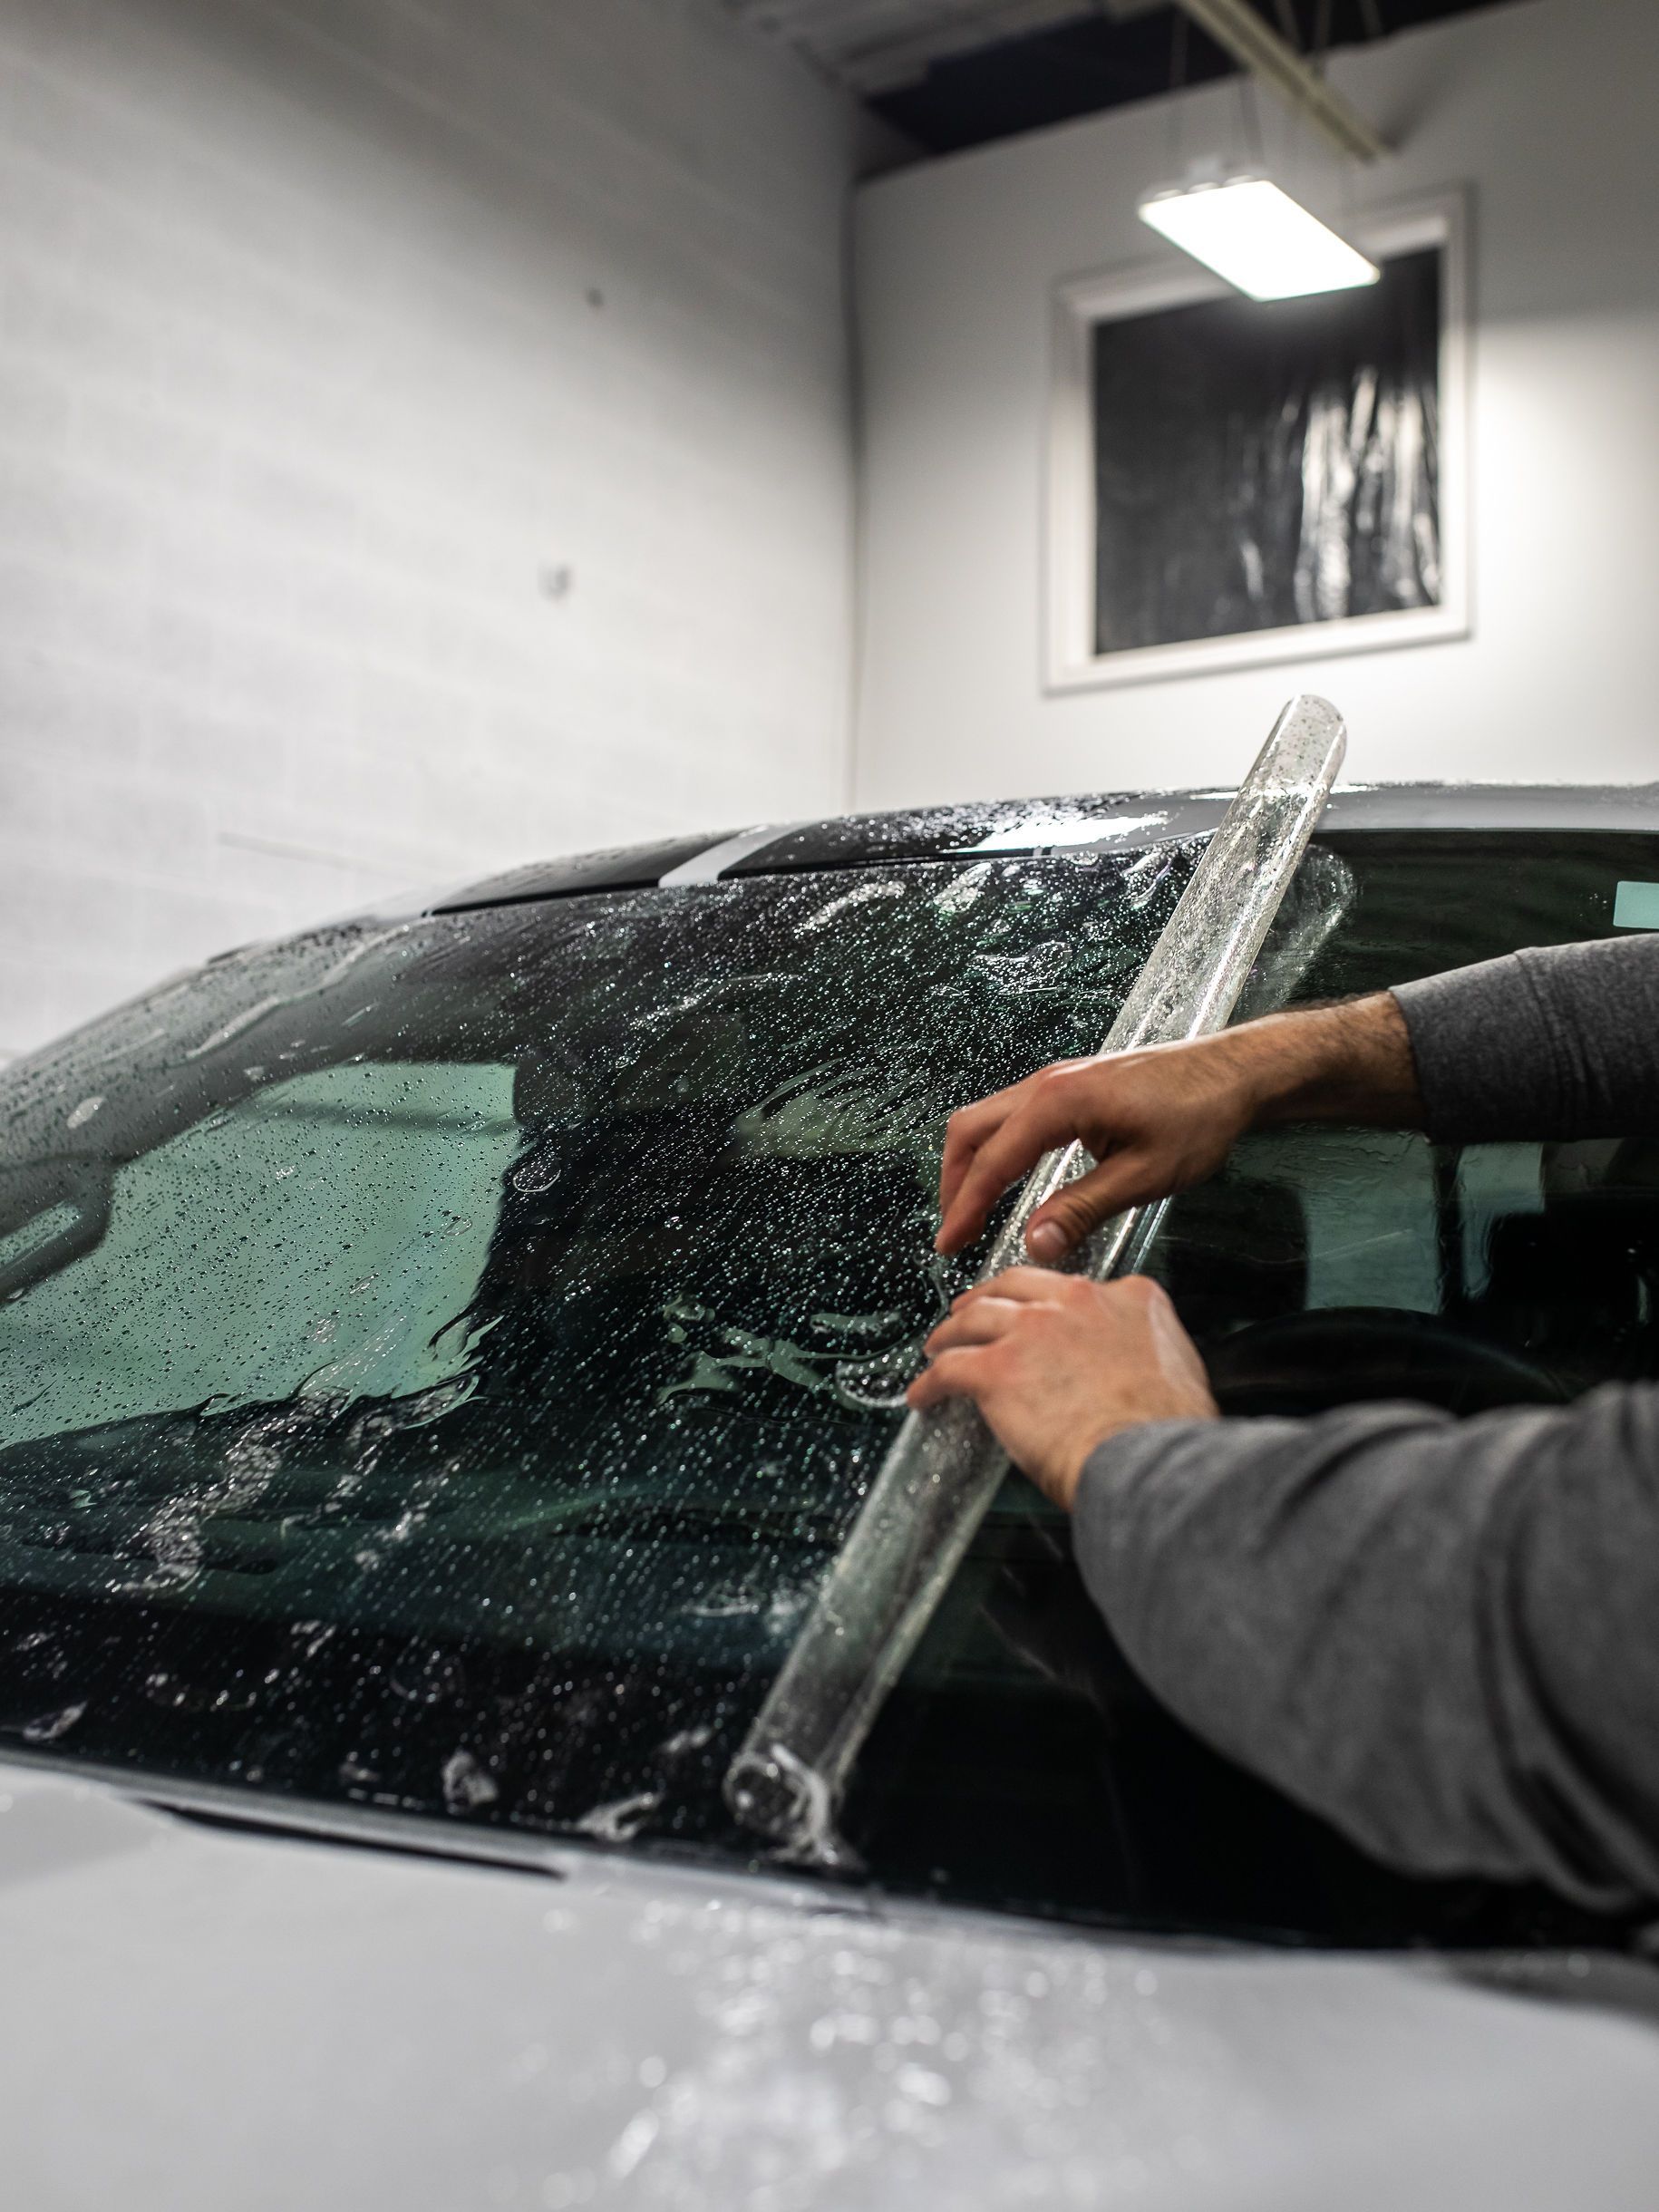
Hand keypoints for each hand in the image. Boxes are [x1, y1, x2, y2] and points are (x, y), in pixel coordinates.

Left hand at [905, 1269, 1217, 1509]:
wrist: (1146, 1458)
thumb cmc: (1165, 1431)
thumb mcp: (1176, 1367)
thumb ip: (1144, 1352)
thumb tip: (1128, 1372)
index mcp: (1129, 1298)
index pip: (1079, 1287)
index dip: (1053, 1304)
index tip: (1044, 1318)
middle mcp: (1077, 1301)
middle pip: (1017, 1286)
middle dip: (989, 1296)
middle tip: (972, 1311)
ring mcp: (1033, 1330)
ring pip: (975, 1318)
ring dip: (951, 1332)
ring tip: (939, 1346)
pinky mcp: (996, 1367)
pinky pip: (950, 1369)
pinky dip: (931, 1382)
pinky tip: (922, 1395)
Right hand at [934, 1034, 1263, 1261]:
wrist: (1234, 1073)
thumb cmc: (1199, 1114)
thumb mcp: (1144, 1175)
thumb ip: (1083, 1209)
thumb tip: (1035, 1244)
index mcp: (1059, 1102)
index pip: (992, 1161)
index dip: (966, 1207)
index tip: (951, 1243)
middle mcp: (1048, 1084)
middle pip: (971, 1130)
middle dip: (954, 1183)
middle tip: (955, 1232)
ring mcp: (1057, 1080)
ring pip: (987, 1119)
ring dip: (972, 1164)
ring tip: (972, 1211)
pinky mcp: (1071, 1086)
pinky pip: (1012, 1115)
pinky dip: (996, 1149)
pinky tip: (1008, 1179)